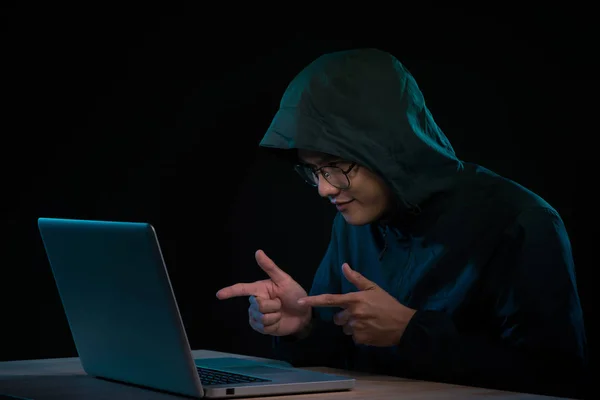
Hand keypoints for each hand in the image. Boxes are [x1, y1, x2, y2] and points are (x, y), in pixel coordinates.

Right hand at [216, 250, 311, 336]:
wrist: (304, 314)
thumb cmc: (294, 294)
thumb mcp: (284, 280)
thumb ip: (270, 267)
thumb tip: (258, 251)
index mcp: (259, 289)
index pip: (241, 289)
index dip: (230, 291)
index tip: (219, 294)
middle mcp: (256, 302)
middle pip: (257, 305)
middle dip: (273, 305)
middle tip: (280, 303)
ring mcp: (257, 316)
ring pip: (261, 317)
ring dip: (275, 315)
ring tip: (280, 312)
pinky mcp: (261, 327)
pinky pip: (264, 327)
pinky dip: (274, 324)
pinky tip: (278, 321)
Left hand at [298, 263, 415, 346]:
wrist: (403, 324)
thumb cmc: (388, 303)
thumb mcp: (373, 288)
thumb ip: (356, 278)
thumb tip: (343, 266)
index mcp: (354, 300)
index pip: (329, 300)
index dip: (313, 301)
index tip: (300, 302)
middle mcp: (352, 314)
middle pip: (337, 318)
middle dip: (344, 317)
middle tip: (360, 313)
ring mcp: (356, 328)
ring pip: (345, 328)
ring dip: (352, 326)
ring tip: (367, 322)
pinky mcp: (361, 339)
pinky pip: (353, 338)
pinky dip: (360, 335)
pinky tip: (371, 330)